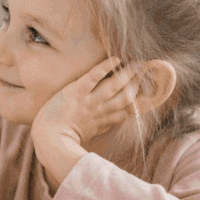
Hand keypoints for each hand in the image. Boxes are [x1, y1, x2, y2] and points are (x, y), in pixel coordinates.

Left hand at [31, 57, 137, 185]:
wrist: (49, 141)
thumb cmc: (63, 139)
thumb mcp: (88, 134)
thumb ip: (100, 126)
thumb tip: (112, 121)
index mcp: (103, 122)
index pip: (127, 111)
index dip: (140, 101)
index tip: (150, 92)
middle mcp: (100, 110)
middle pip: (126, 97)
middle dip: (137, 84)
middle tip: (146, 72)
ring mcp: (89, 101)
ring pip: (114, 86)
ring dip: (127, 74)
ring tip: (136, 64)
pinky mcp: (76, 91)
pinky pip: (94, 77)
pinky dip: (105, 67)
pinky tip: (115, 59)